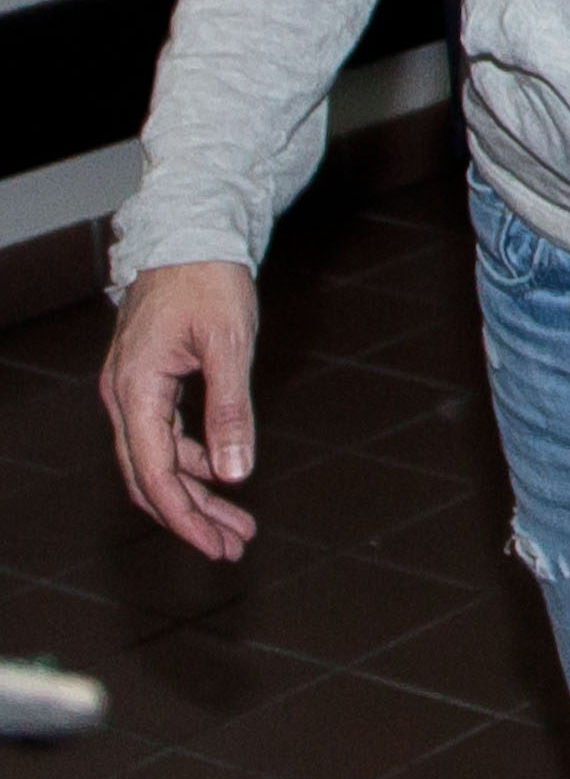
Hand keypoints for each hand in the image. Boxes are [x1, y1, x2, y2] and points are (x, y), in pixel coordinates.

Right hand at [99, 262, 259, 560]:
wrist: (191, 231)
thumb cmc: (209, 280)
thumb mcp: (230, 344)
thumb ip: (230, 410)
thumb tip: (236, 474)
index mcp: (136, 391)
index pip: (154, 475)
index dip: (185, 518)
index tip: (216, 546)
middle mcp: (124, 397)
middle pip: (150, 477)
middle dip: (192, 517)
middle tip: (233, 547)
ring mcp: (133, 390)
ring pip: (157, 461)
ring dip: (195, 494)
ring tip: (237, 523)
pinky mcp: (148, 382)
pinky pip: (164, 437)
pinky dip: (193, 462)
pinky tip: (223, 475)